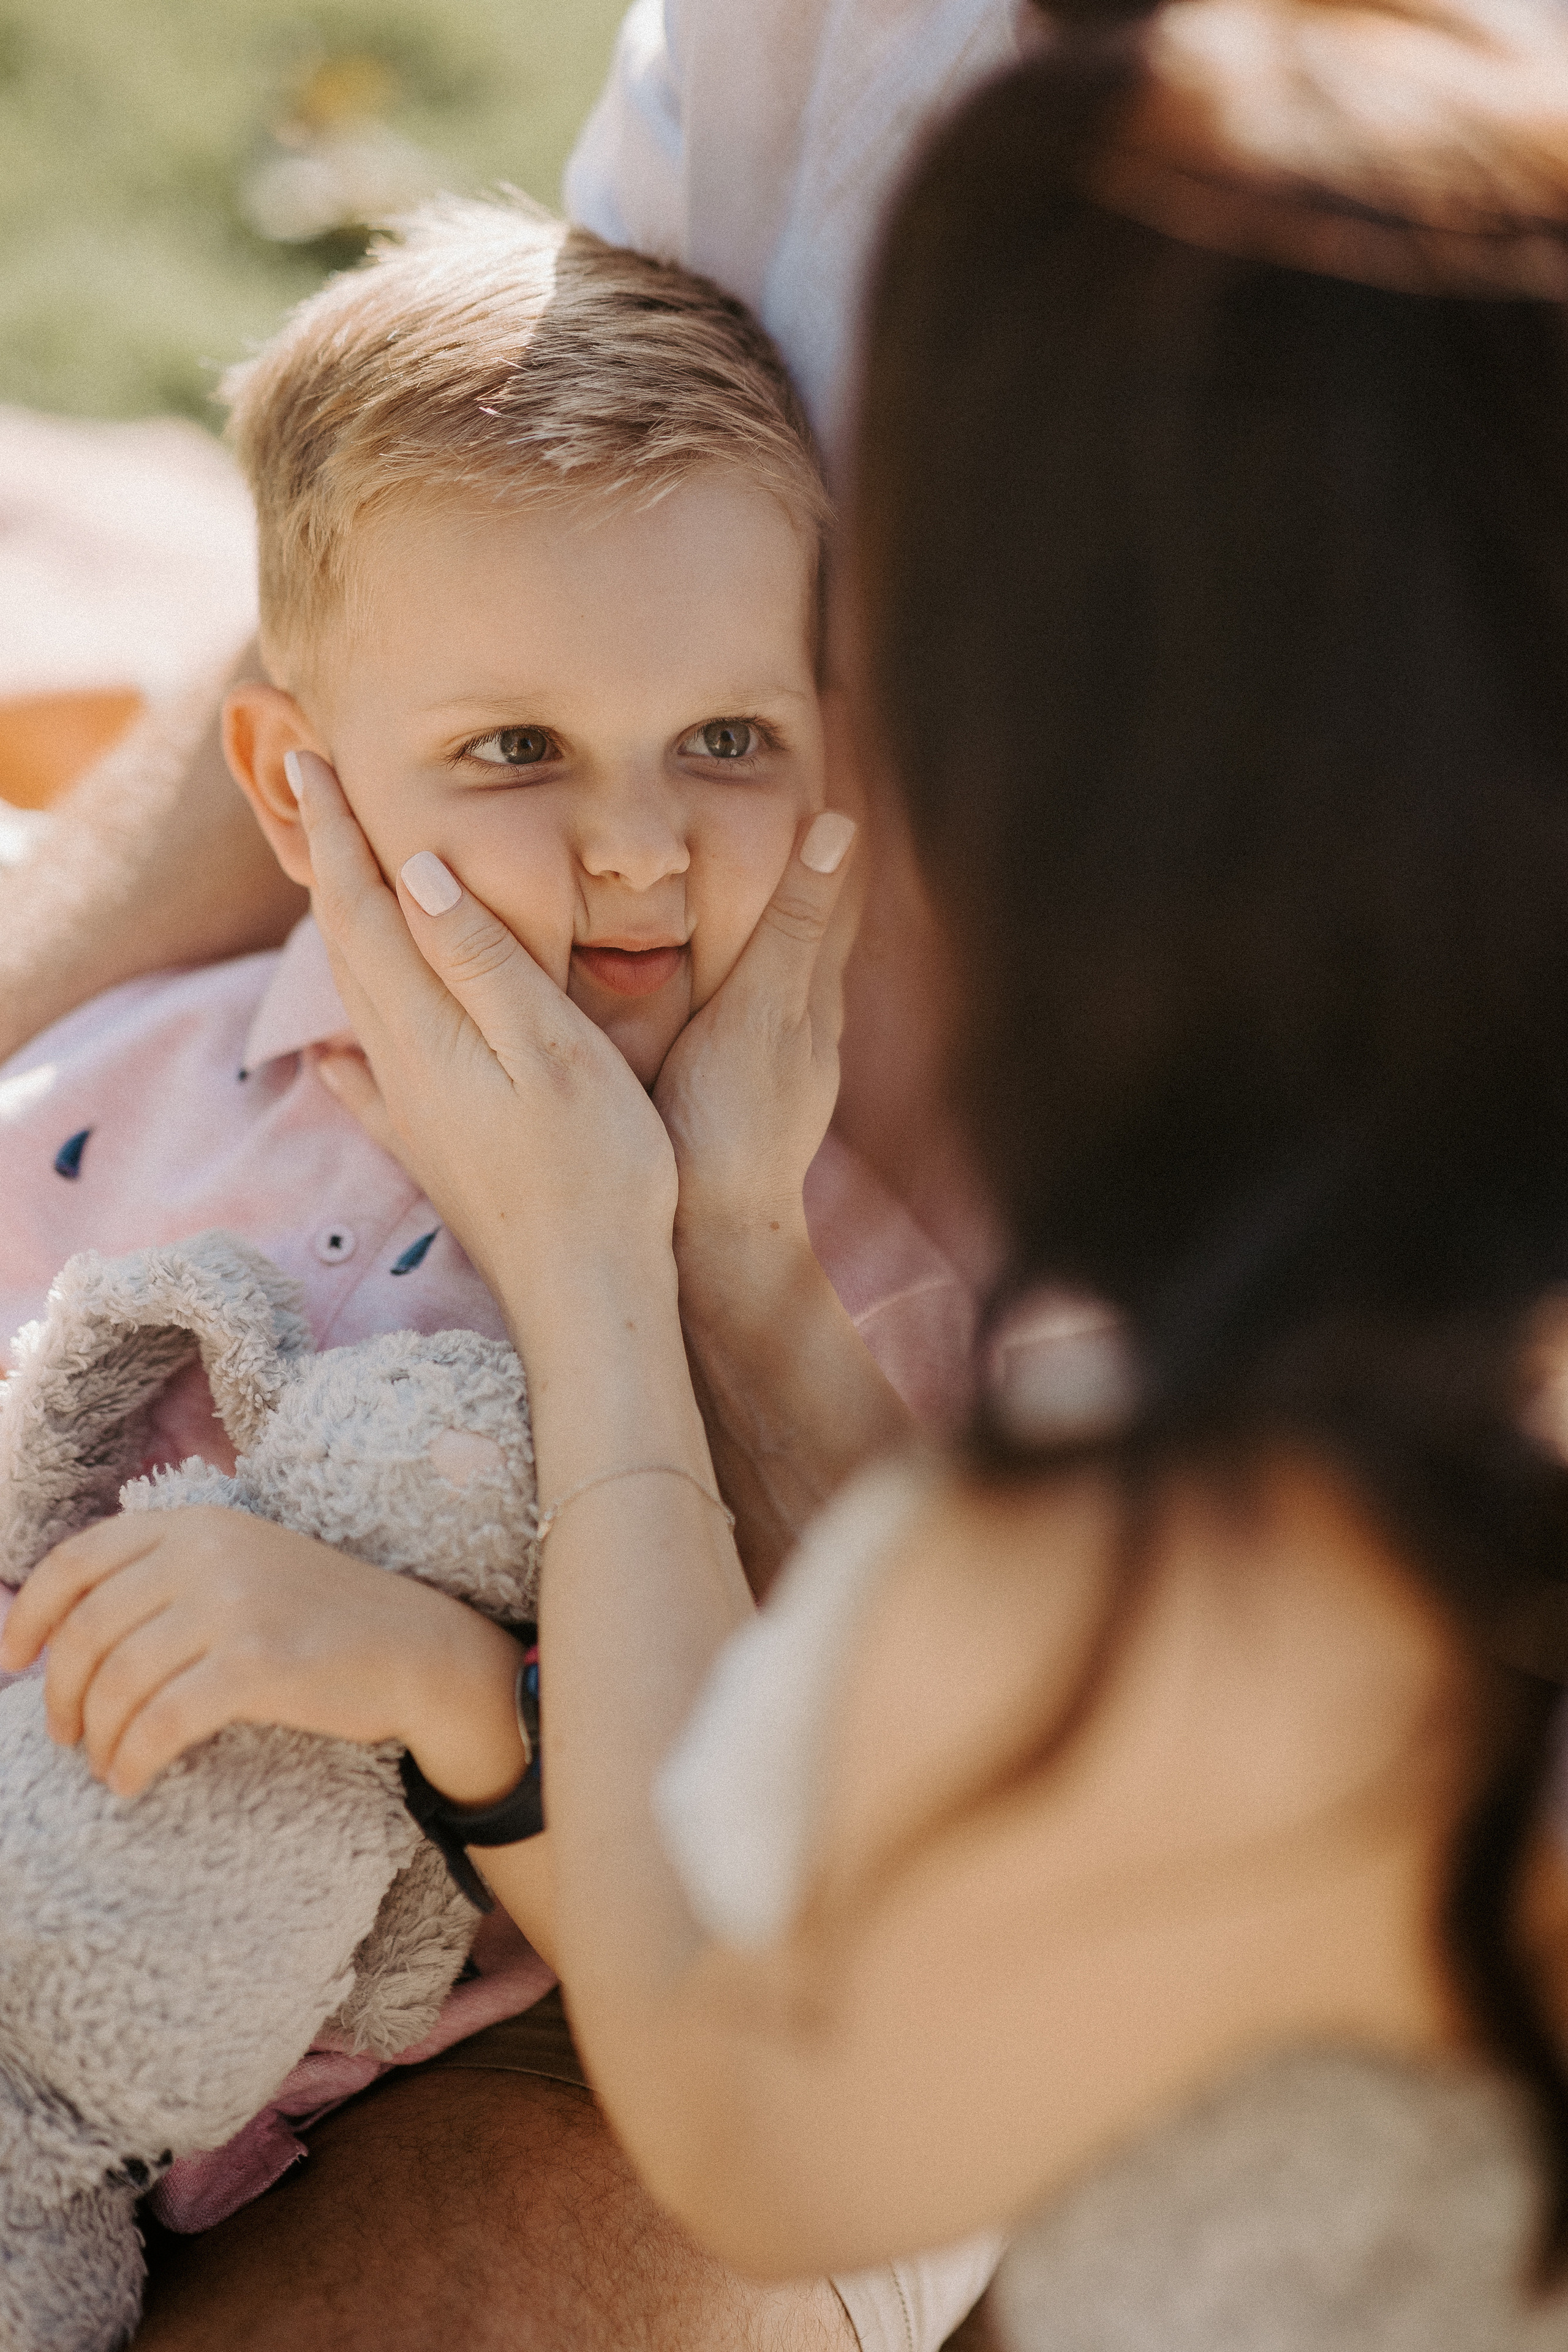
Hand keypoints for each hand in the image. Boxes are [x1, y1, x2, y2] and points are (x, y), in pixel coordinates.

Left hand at [0, 1507, 525, 1802]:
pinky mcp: (256, 1664)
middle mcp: (207, 1553)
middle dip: (61, 1693)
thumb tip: (73, 1629)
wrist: (415, 1648)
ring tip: (104, 1762)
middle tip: (64, 1733)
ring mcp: (233, 1605)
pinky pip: (161, 1723)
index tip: (13, 1660)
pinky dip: (133, 1760)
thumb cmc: (321, 1617)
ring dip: (97, 1736)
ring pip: (119, 1682)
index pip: (78, 1559)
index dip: (30, 1613)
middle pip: (89, 1630)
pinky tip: (132, 1780)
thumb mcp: (242, 1564)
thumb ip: (168, 1574)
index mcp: (196, 1523)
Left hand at [289, 749, 677, 1312]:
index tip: (314, 758)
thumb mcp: (554, 1047)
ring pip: (356, 1002)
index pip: (364, 904)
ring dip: (339, 935)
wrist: (587, 1296)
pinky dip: (346, 1050)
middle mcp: (404, 1065)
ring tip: (333, 884)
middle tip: (307, 794)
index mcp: (430, 1027)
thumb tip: (413, 870)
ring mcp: (413, 1113)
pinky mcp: (432, 1153)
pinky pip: (368, 1082)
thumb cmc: (598, 1170)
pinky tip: (332, 1057)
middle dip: (327, 863)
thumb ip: (482, 958)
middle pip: (346, 945)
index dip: (338, 829)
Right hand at [655, 808, 857, 1252]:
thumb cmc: (730, 1124)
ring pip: (765, 973)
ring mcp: (768, 1066)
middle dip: (790, 869)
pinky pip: (731, 1012)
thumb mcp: (761, 1009)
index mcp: (809, 998)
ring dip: (750, 922)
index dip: (825, 833)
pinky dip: (719, 974)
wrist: (710, 1239)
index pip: (831, 894)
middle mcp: (800, 1029)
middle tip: (771, 795)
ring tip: (721, 863)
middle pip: (802, 930)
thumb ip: (792, 923)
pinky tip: (688, 969)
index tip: (816, 761)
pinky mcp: (730, 1096)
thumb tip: (840, 826)